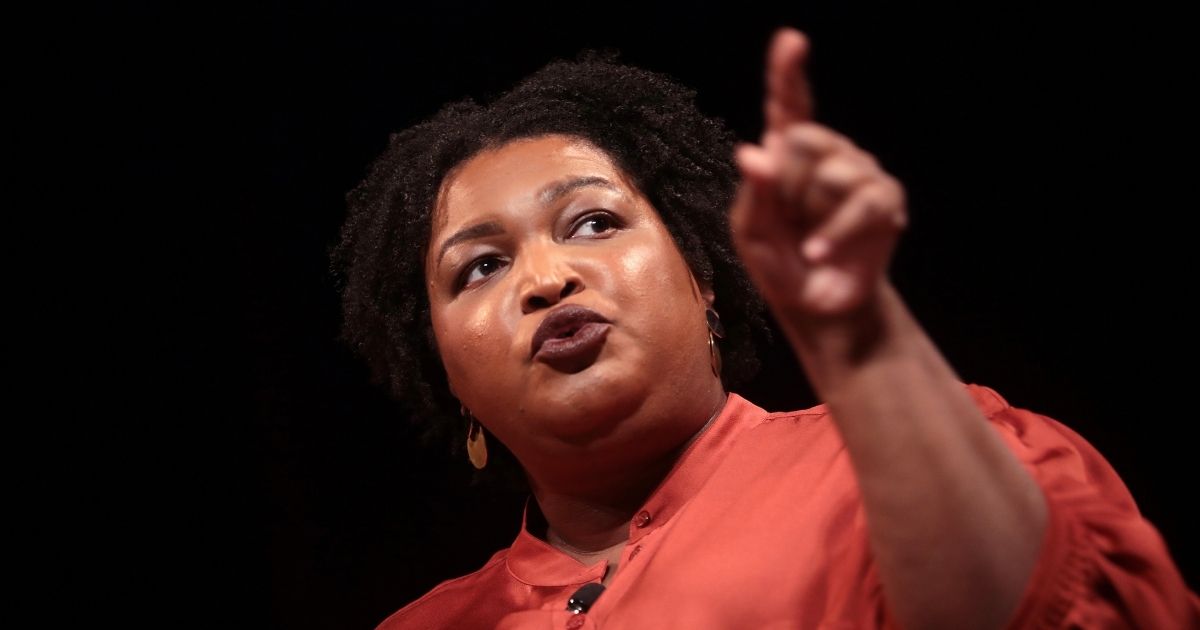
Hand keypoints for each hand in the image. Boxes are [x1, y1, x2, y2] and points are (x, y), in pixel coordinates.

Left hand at [731, 28, 906, 322]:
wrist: (815, 306)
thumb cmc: (779, 264)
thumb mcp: (751, 233)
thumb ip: (752, 193)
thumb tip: (754, 152)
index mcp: (786, 154)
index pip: (788, 105)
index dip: (788, 72)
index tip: (791, 40)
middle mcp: (827, 153)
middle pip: (804, 139)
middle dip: (788, 186)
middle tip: (788, 220)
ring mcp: (860, 172)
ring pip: (834, 171)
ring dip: (812, 216)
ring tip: (808, 240)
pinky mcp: (886, 199)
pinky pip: (862, 202)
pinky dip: (835, 233)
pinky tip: (819, 253)